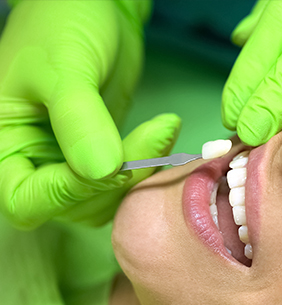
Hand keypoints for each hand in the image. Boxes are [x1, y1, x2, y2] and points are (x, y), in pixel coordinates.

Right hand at [0, 0, 151, 228]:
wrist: (95, 7)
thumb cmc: (63, 22)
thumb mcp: (65, 66)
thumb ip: (80, 119)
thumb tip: (103, 172)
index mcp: (4, 143)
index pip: (26, 200)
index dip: (70, 191)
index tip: (115, 159)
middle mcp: (32, 159)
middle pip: (71, 206)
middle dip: (116, 182)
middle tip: (156, 137)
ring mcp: (68, 159)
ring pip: (104, 199)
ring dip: (138, 176)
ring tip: (163, 132)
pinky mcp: (101, 152)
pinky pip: (123, 179)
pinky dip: (147, 165)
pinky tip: (164, 134)